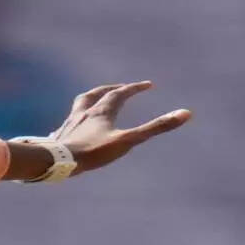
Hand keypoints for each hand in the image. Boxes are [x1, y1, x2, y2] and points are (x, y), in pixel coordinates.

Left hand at [52, 81, 191, 174]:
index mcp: (101, 111)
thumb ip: (156, 128)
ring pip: (81, 104)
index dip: (134, 88)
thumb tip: (186, 113)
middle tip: (121, 88)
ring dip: (91, 98)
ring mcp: (71, 122)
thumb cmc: (94, 151)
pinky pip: (69, 122)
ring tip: (95, 99)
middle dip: (112, 89)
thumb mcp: (128, 141)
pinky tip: (74, 126)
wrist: (57, 160)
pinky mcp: (61, 133)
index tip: (148, 84)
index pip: (120, 93)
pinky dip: (76, 119)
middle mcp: (84, 112)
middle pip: (97, 94)